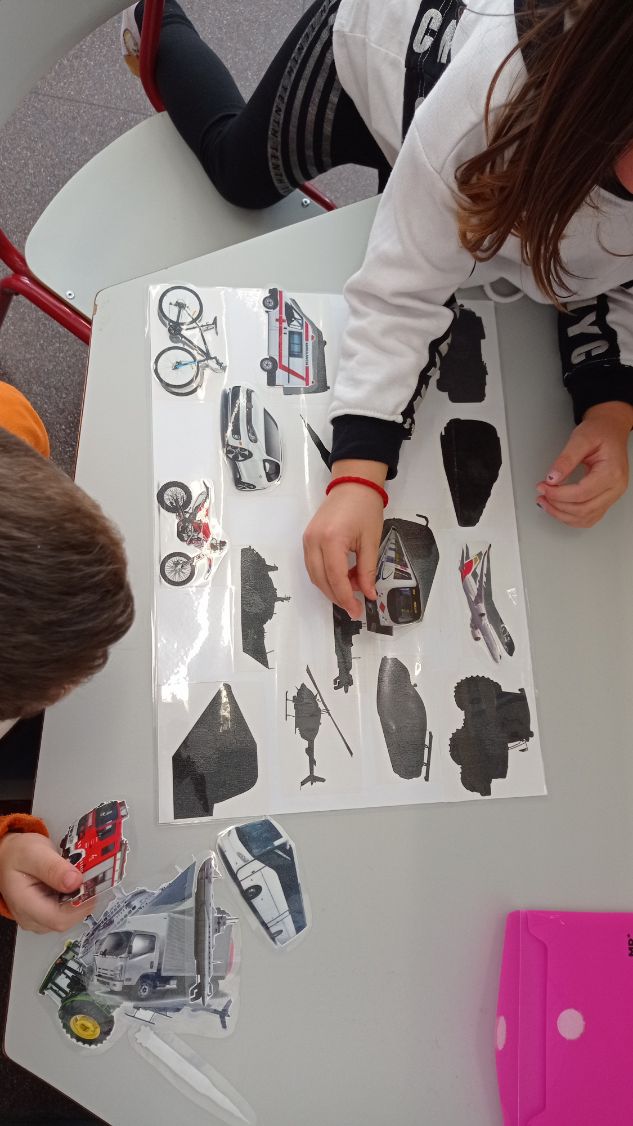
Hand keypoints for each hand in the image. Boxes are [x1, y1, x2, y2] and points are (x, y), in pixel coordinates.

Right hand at [0, 832, 91, 932]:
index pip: (58, 918)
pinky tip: (78, 882)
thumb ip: (53, 868)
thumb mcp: (34, 853)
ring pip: (70, 917)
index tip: (94, 884)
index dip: (81, 904)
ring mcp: (39, 918)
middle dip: (84, 899)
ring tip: (85, 876)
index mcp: (24, 904)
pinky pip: (68, 911)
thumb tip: (75, 881)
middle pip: (67, 919)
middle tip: (93, 876)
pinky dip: (77, 898)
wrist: (7, 856)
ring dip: (82, 898)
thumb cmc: (17, 854)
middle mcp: (31, 918)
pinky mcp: (47, 914)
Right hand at [303, 460, 386, 617]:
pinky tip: (342, 577)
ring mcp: (307, 540)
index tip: (357, 610)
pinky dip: (326, 576)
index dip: (346, 598)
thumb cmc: (365, 508)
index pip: (335, 578)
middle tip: (354, 606)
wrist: (353, 485)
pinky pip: (313, 565)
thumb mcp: (371, 541)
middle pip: (321, 580)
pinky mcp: (307, 539)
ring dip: (331, 587)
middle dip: (337, 596)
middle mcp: (314, 541)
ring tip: (352, 589)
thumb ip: (368, 570)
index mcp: (331, 540)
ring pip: (314, 575)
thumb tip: (368, 594)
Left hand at [536, 402, 632, 526]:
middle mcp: (615, 487)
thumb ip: (566, 459)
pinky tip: (558, 508)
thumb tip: (552, 478)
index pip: (582, 493)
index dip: (558, 494)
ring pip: (585, 518)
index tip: (543, 486)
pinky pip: (589, 517)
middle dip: (557, 505)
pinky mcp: (606, 499)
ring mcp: (612, 496)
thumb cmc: (600, 432)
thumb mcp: (580, 439)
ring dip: (562, 514)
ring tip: (546, 502)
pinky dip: (571, 517)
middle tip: (542, 494)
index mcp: (611, 472)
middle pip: (583, 509)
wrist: (610, 430)